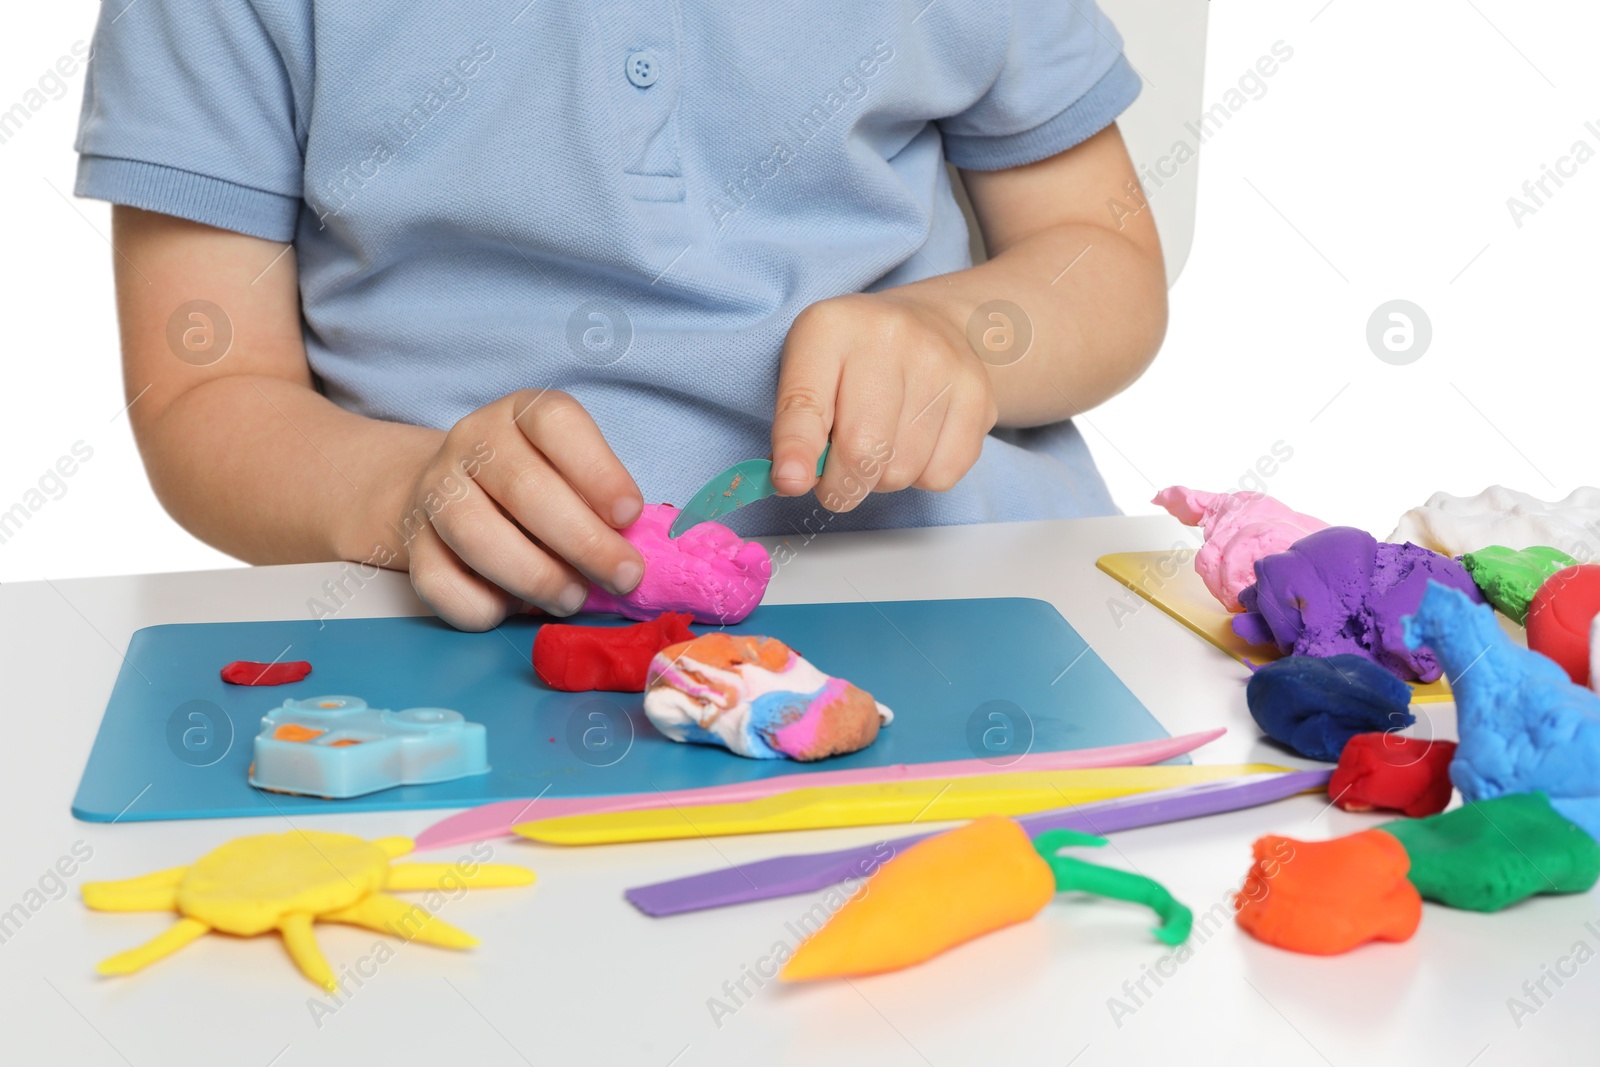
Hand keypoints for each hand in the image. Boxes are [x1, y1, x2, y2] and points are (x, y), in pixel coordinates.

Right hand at [398, 391, 644, 629]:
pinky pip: (440, 581)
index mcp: (521, 413)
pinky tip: (513, 609)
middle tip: (623, 576)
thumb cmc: (537, 487)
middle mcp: (472, 442)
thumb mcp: (572, 474)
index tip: (630, 516)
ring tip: (574, 598)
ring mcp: (435, 490)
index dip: (598, 471)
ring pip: (477, 535)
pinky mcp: (412, 541)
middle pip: (524, 488)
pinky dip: (483, 606)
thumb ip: (600, 504)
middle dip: (584, 541)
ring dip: (535, 576)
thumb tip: (632, 554)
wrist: (449, 494)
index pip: (556, 423)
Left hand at [770, 291, 998, 510]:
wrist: (933, 324)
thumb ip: (795, 425)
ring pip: (902, 471)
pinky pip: (941, 475)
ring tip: (882, 444)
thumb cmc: (855, 359)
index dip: (797, 449)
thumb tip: (793, 480)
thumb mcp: (807, 371)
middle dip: (842, 484)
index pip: (807, 402)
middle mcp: (891, 336)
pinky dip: (922, 475)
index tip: (791, 481)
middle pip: (862, 450)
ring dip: (883, 478)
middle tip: (837, 478)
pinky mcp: (980, 397)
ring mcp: (943, 365)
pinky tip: (916, 442)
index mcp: (832, 327)